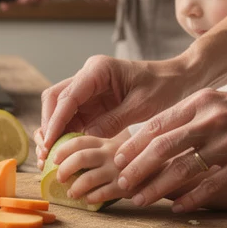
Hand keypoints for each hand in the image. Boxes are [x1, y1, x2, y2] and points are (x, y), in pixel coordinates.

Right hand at [37, 54, 195, 161]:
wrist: (180, 80)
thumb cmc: (165, 87)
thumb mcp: (142, 106)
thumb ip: (113, 121)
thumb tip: (84, 138)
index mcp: (98, 70)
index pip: (67, 96)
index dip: (55, 121)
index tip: (48, 143)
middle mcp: (88, 76)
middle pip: (55, 99)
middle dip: (48, 126)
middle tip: (46, 153)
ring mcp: (89, 89)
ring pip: (59, 109)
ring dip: (53, 131)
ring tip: (49, 157)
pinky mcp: (93, 102)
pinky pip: (72, 117)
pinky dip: (65, 133)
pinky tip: (63, 151)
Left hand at [49, 134, 132, 204]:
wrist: (164, 172)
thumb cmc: (137, 161)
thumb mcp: (119, 149)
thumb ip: (100, 150)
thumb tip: (70, 159)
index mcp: (107, 142)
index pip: (79, 141)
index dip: (63, 150)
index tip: (54, 159)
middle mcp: (111, 154)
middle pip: (80, 158)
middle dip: (64, 169)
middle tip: (59, 178)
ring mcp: (118, 170)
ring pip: (88, 178)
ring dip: (75, 187)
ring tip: (71, 194)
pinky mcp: (125, 187)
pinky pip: (102, 194)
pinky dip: (91, 197)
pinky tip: (88, 200)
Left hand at [113, 84, 226, 212]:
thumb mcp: (220, 101)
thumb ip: (191, 116)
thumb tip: (158, 136)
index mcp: (201, 102)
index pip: (156, 125)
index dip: (132, 145)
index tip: (118, 160)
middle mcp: (211, 120)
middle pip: (161, 147)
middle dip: (137, 169)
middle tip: (122, 184)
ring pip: (182, 169)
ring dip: (157, 187)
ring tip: (141, 200)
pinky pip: (212, 185)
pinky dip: (191, 199)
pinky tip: (178, 209)